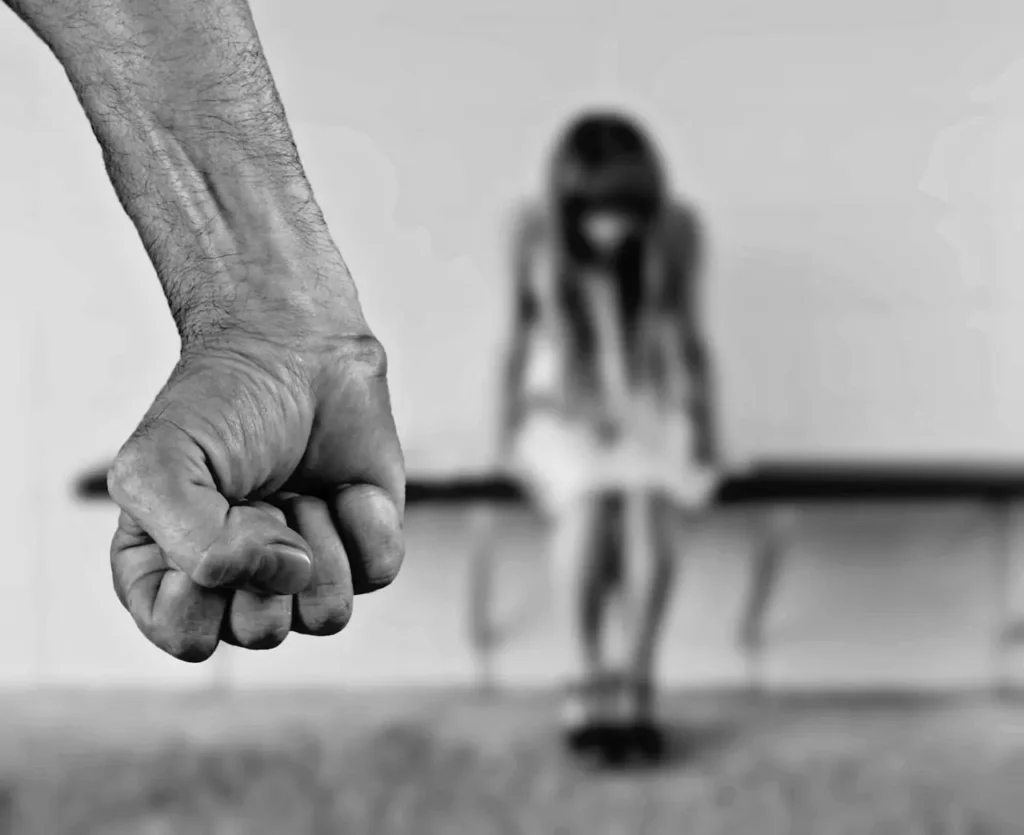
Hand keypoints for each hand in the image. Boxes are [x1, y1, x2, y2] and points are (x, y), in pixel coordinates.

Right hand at [106, 322, 404, 661]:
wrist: (295, 348)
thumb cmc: (219, 403)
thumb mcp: (161, 463)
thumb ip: (189, 540)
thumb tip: (280, 574)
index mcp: (170, 576)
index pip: (188, 636)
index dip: (206, 583)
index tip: (210, 510)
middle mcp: (238, 586)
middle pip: (262, 630)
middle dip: (267, 550)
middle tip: (261, 493)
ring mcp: (303, 572)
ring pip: (326, 615)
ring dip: (318, 539)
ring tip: (299, 490)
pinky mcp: (362, 550)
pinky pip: (378, 574)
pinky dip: (365, 522)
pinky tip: (344, 486)